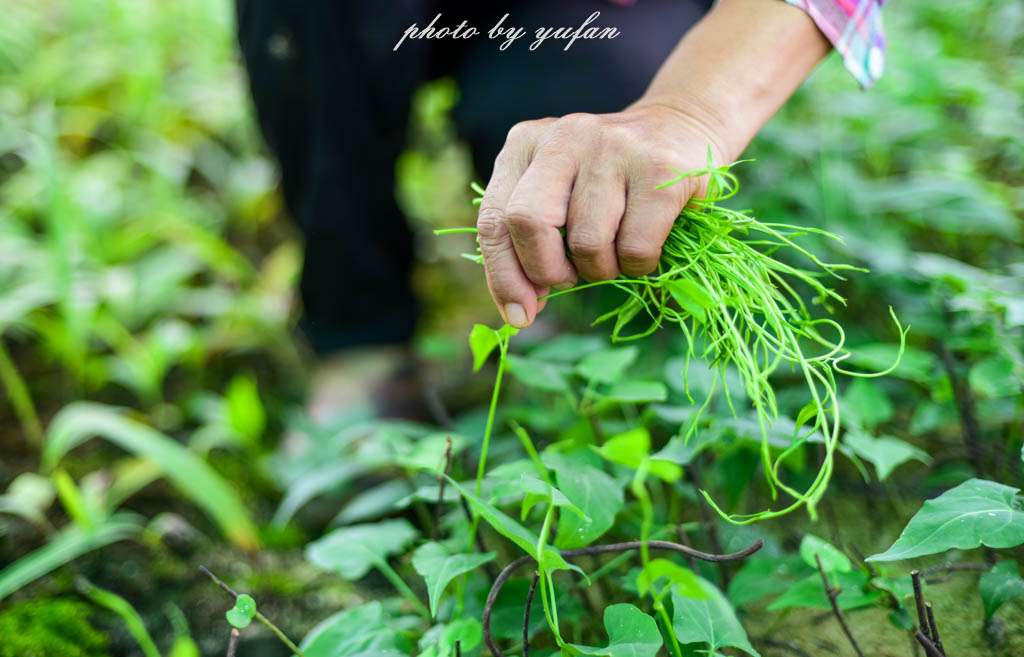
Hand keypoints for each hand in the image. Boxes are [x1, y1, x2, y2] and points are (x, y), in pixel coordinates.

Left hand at [476, 101, 728, 327]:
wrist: (683, 125)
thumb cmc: (609, 179)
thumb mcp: (559, 193)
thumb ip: (528, 241)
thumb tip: (516, 312)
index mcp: (526, 143)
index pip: (494, 219)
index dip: (503, 277)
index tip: (519, 315)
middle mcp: (565, 137)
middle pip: (528, 223)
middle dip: (545, 270)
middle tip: (569, 278)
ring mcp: (614, 147)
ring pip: (586, 244)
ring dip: (601, 270)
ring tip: (614, 253)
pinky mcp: (661, 168)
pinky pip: (634, 247)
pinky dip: (639, 266)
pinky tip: (645, 248)